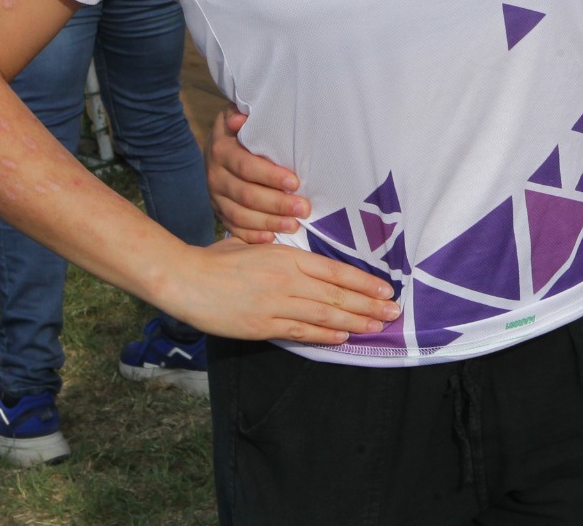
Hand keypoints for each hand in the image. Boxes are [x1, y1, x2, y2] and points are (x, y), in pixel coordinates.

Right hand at [165, 237, 399, 344]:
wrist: (189, 280)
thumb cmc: (220, 259)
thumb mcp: (259, 246)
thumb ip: (285, 256)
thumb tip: (310, 264)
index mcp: (289, 257)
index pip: (337, 271)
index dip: (364, 282)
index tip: (386, 289)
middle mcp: (289, 280)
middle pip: (337, 295)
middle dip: (369, 305)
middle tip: (394, 313)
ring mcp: (277, 304)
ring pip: (325, 315)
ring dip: (354, 322)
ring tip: (378, 327)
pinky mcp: (264, 326)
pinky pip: (301, 331)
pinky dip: (325, 335)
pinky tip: (343, 337)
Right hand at [208, 107, 309, 242]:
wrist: (216, 147)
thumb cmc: (239, 130)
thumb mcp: (235, 115)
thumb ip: (238, 114)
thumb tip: (240, 118)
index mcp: (222, 151)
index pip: (246, 166)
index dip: (270, 176)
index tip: (295, 182)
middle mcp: (215, 176)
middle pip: (246, 194)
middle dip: (277, 203)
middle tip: (303, 208)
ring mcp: (215, 197)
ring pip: (241, 215)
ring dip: (269, 222)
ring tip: (294, 225)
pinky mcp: (219, 211)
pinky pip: (234, 227)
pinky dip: (252, 235)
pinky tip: (271, 238)